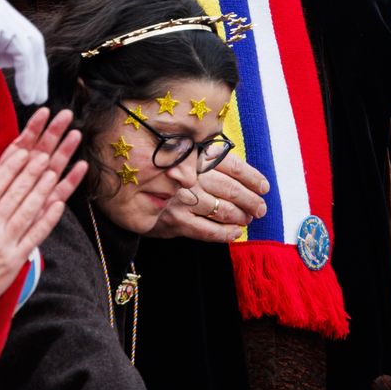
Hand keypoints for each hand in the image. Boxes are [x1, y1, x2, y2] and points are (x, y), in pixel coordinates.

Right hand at [0, 0, 48, 102]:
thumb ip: (7, 51)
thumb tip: (32, 66)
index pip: (25, 38)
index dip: (34, 66)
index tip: (35, 89)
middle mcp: (1, 7)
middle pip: (31, 40)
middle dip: (37, 71)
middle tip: (39, 96)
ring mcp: (1, 11)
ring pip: (30, 47)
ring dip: (34, 77)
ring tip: (32, 98)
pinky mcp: (0, 22)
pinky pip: (23, 52)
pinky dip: (27, 76)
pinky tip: (25, 93)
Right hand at [0, 109, 85, 298]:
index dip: (11, 168)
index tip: (23, 153)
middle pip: (14, 195)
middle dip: (30, 173)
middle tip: (44, 155)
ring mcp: (6, 244)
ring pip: (27, 211)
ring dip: (42, 190)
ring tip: (53, 173)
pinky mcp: (16, 259)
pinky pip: (35, 236)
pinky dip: (48, 219)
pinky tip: (58, 204)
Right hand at [151, 149, 270, 241]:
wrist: (127, 191)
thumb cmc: (161, 172)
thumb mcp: (182, 155)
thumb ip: (207, 159)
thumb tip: (241, 173)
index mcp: (196, 157)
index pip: (233, 167)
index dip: (253, 178)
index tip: (264, 186)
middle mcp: (191, 177)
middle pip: (232, 189)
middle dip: (251, 200)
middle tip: (261, 208)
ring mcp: (183, 200)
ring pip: (223, 210)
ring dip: (241, 217)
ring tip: (248, 219)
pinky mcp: (176, 221)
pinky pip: (208, 231)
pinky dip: (225, 233)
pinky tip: (235, 233)